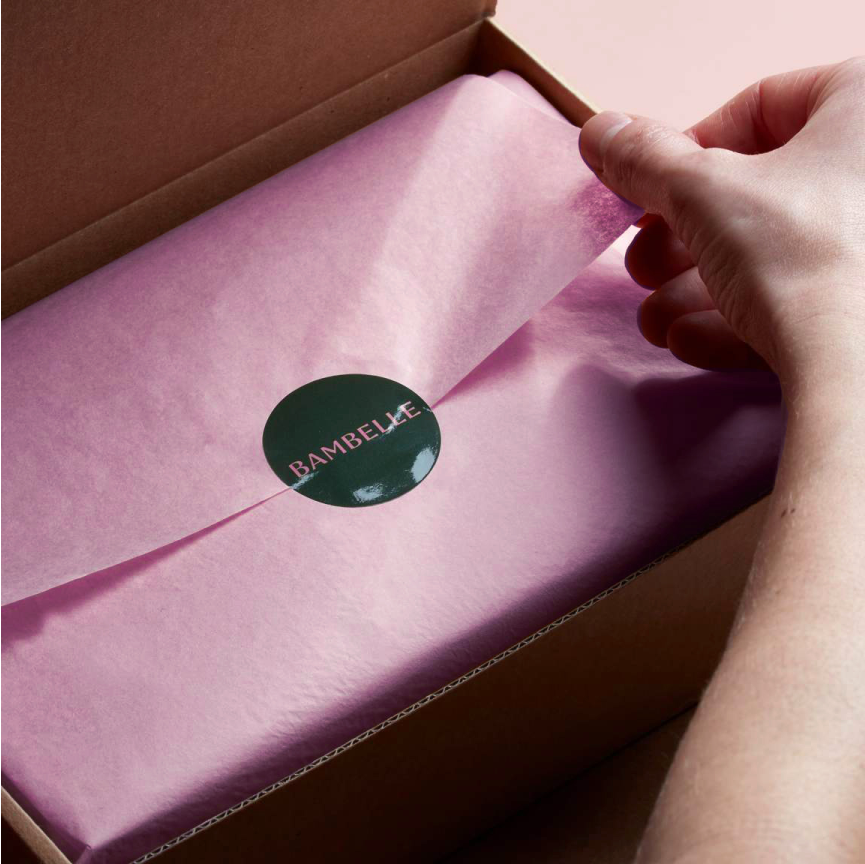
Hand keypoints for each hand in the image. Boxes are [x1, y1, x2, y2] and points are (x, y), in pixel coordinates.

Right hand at [579, 59, 864, 385]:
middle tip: (643, 265)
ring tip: (655, 318)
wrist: (859, 368)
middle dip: (682, 241)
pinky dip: (737, 317)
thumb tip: (603, 132)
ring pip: (770, 255)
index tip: (649, 196)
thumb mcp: (700, 193)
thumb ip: (644, 159)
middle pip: (758, 193)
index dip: (686, 156)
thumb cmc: (805, 257)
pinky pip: (797, 298)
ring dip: (695, 290)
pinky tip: (689, 339)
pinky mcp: (861, 308)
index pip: (759, 108)